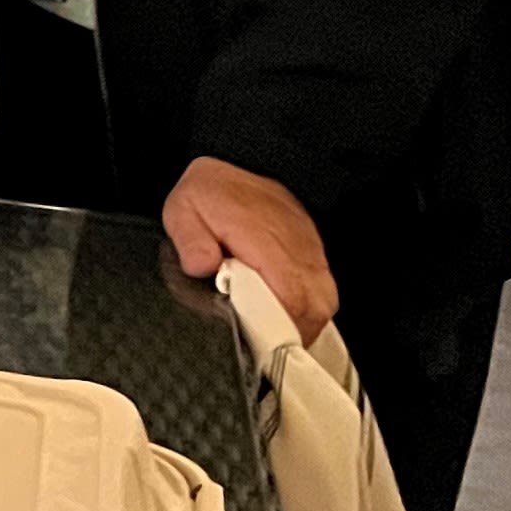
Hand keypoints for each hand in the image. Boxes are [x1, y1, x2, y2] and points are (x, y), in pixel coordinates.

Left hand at [161, 158, 336, 339]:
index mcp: (263, 240)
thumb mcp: (185, 208)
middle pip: (316, 308)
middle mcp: (296, 250)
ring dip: (304, 325)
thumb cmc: (214, 193)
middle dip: (293, 335)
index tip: (258, 343)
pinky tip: (285, 320)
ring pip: (325, 305)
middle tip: (264, 348)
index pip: (289, 296)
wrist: (244, 163)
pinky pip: (325, 293)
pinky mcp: (315, 256)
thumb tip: (202, 266)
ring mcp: (310, 253)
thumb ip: (191, 239)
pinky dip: (309, 311)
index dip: (278, 328)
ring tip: (274, 339)